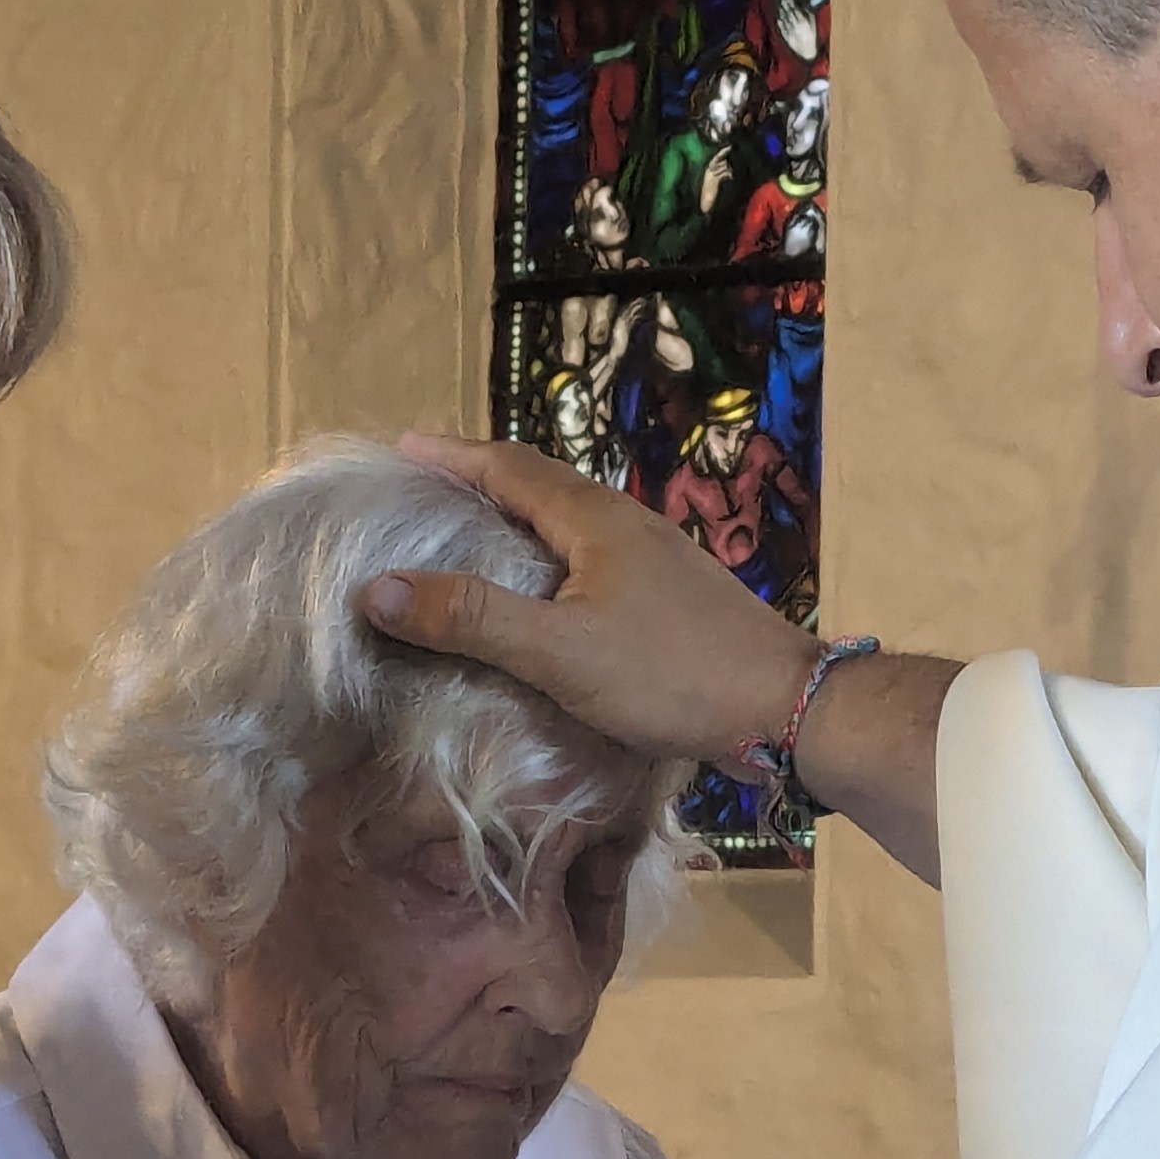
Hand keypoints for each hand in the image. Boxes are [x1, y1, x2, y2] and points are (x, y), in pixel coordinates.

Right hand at [363, 433, 810, 771]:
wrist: (784, 706)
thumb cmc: (670, 674)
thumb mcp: (558, 651)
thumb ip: (469, 619)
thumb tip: (375, 588)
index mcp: (593, 519)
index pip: (507, 466)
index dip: (451, 457)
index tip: (401, 451)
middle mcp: (624, 523)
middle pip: (539, 486)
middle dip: (478, 482)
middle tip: (425, 490)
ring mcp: (654, 558)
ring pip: (569, 523)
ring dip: (516, 520)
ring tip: (469, 539)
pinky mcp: (670, 595)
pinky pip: (591, 557)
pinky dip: (548, 560)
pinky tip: (541, 597)